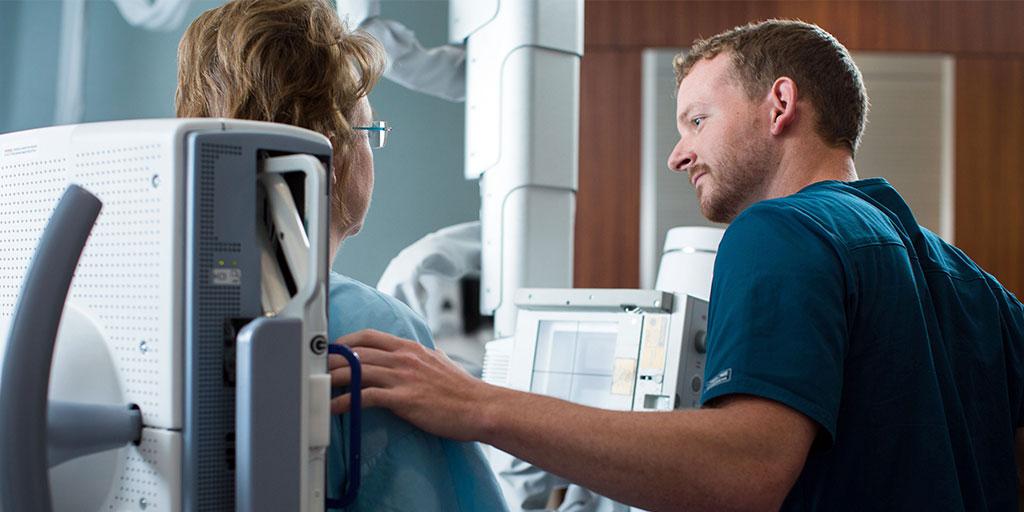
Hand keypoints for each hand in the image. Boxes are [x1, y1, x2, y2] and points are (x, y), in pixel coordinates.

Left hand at [328, 329, 498, 441]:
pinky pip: (366, 397)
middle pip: (357, 352)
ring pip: (357, 371)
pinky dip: (346, 402)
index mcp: (411, 348)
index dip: (346, 341)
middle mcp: (404, 358)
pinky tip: (336, 408)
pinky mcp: (404, 398)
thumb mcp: (443, 362)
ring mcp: (403, 377)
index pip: (369, 336)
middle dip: (332, 360)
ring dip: (333, 379)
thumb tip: (430, 352)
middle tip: (317, 369)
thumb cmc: (463, 390)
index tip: (333, 350)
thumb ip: (430, 355)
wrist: (479, 407)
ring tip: (319, 388)